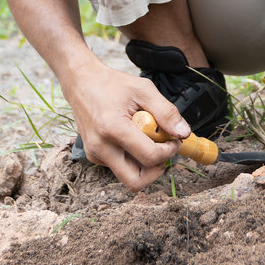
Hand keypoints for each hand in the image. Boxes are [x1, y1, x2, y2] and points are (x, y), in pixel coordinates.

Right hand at [65, 60, 188, 190]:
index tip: (174, 140)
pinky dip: (133, 158)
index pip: (149, 157)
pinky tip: (133, 137)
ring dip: (144, 165)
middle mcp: (101, 147)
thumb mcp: (143, 90)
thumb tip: (183, 133)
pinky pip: (120, 167)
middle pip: (135, 182)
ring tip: (147, 140)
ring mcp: (95, 154)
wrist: (81, 82)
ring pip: (128, 177)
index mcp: (113, 129)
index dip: (169, 152)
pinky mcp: (94, 155)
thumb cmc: (111, 84)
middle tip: (163, 151)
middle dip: (156, 170)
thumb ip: (166, 112)